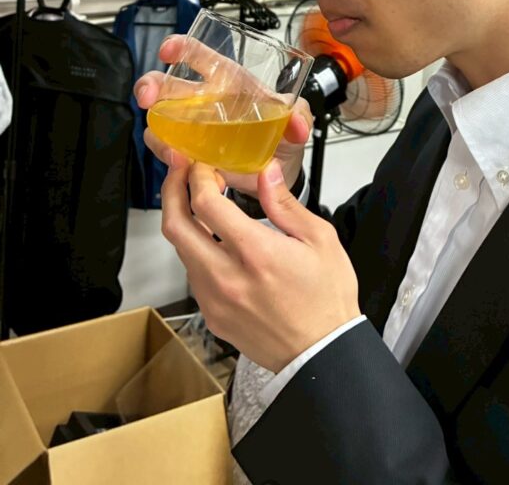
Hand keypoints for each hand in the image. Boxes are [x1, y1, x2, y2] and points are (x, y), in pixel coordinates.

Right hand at [134, 34, 311, 197]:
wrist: (279, 168)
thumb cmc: (280, 131)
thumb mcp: (295, 117)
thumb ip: (300, 115)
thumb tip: (299, 125)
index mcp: (228, 80)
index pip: (200, 56)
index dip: (181, 47)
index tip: (169, 49)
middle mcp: (204, 100)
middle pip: (166, 85)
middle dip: (150, 86)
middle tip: (147, 97)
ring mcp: (193, 128)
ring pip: (160, 122)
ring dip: (159, 134)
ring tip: (174, 151)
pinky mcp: (191, 154)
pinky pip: (169, 154)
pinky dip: (171, 161)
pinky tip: (184, 166)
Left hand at [162, 158, 360, 370]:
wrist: (322, 353)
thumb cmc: (326, 298)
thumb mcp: (320, 239)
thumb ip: (285, 203)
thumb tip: (266, 172)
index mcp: (256, 253)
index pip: (206, 204)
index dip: (198, 177)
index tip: (203, 165)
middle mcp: (227, 277)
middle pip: (176, 226)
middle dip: (172, 190)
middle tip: (180, 172)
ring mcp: (214, 300)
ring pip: (180, 250)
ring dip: (182, 219)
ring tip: (197, 201)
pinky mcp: (212, 315)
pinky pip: (192, 274)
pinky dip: (194, 248)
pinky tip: (211, 238)